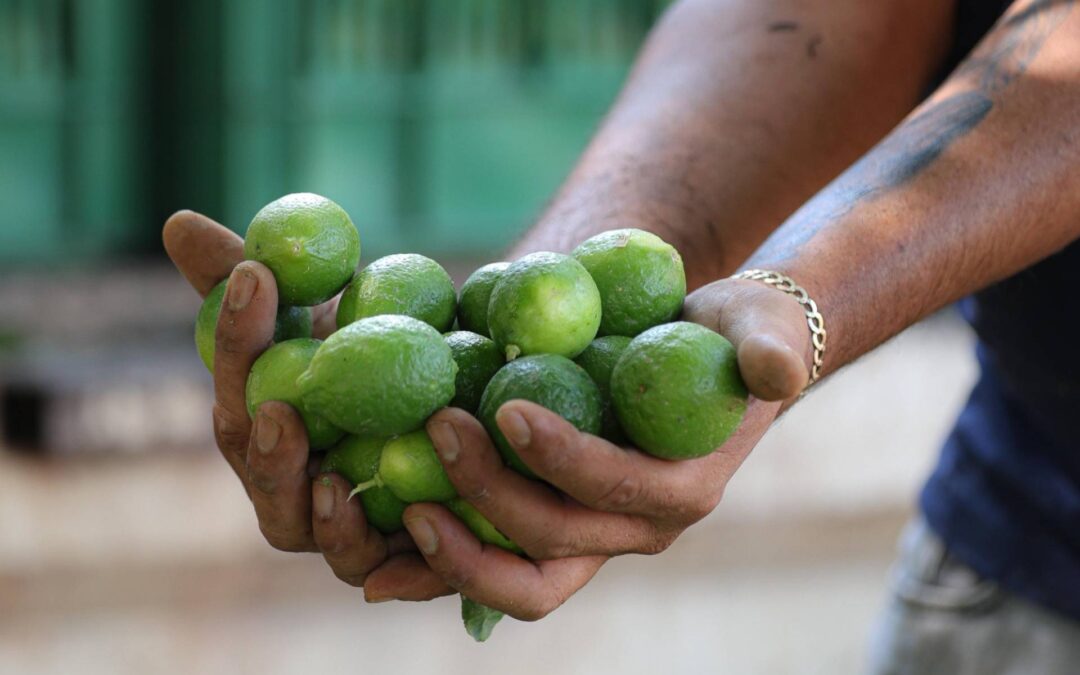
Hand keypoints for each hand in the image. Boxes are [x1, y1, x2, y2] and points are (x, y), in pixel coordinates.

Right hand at [162, 210, 452, 598]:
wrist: (455, 393)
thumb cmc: (370, 349)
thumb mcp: (324, 309)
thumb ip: (254, 276)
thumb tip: (177, 223)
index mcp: (263, 432)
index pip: (239, 390)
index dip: (239, 338)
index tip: (254, 280)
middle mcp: (294, 491)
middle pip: (268, 482)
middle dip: (266, 452)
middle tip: (278, 411)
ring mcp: (344, 533)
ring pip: (319, 539)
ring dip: (322, 517)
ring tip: (334, 482)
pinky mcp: (403, 560)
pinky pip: (394, 568)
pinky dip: (397, 560)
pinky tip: (413, 525)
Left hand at [368, 278, 811, 619]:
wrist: (708, 363)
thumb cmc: (733, 339)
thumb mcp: (763, 329)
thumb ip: (773, 347)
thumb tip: (773, 370)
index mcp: (683, 490)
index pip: (619, 490)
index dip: (566, 459)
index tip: (509, 409)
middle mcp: (635, 531)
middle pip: (556, 546)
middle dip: (491, 497)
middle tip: (438, 429)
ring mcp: (590, 536)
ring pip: (521, 579)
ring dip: (455, 555)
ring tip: (398, 509)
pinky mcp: (553, 524)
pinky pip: (496, 561)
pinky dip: (443, 563)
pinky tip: (388, 538)